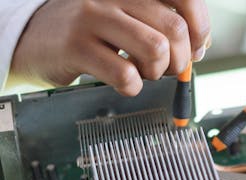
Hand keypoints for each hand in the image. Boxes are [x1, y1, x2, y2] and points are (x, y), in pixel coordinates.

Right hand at [9, 0, 209, 95]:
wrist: (36, 38)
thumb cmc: (92, 31)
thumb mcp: (130, 18)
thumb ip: (164, 26)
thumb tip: (201, 46)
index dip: (200, 27)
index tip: (196, 47)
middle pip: (175, 29)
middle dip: (180, 59)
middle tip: (167, 67)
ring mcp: (93, 17)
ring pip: (155, 49)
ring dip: (158, 72)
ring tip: (143, 72)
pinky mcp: (77, 46)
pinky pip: (125, 74)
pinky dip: (133, 87)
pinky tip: (124, 83)